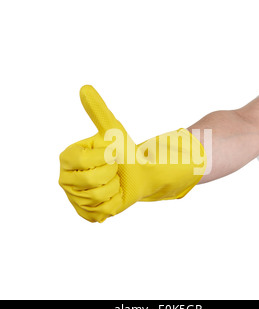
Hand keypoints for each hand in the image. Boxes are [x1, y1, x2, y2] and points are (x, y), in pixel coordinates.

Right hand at [59, 85, 205, 222]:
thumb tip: (85, 88)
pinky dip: (116, 202)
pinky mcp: (85, 213)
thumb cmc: (123, 152)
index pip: (85, 161)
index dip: (106, 157)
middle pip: (91, 181)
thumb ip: (98, 110)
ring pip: (98, 198)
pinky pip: (103, 212)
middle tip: (114, 169)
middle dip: (112, 173)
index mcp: (66, 157)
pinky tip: (114, 195)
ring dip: (115, 187)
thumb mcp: (112, 130)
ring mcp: (74, 198)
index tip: (113, 153)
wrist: (135, 174)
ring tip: (114, 181)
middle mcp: (64, 179)